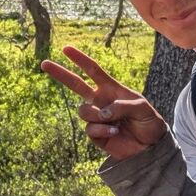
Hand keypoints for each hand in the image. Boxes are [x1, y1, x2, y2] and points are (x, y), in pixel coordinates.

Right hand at [41, 46, 166, 160]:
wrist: (151, 146)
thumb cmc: (149, 122)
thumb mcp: (142, 108)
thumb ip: (122, 106)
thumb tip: (102, 113)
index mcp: (111, 89)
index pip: (93, 71)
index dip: (80, 59)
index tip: (66, 49)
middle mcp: (101, 101)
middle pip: (76, 84)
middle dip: (60, 73)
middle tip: (44, 63)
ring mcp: (97, 118)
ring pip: (83, 111)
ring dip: (98, 117)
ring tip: (116, 124)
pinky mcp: (96, 135)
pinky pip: (90, 130)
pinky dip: (102, 131)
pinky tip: (115, 133)